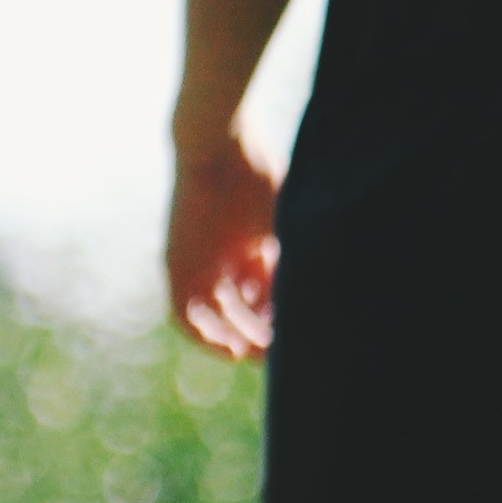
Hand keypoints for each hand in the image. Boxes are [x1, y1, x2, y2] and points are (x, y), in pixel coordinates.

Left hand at [166, 131, 283, 358]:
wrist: (216, 145)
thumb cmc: (258, 175)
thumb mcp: (285, 226)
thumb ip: (294, 263)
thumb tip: (326, 297)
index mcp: (252, 244)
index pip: (268, 294)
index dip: (284, 317)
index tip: (301, 335)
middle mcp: (224, 257)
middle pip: (243, 309)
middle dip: (263, 333)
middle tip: (281, 354)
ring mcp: (198, 262)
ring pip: (216, 315)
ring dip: (237, 338)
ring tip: (258, 357)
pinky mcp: (175, 265)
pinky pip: (184, 313)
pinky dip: (205, 334)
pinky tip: (230, 349)